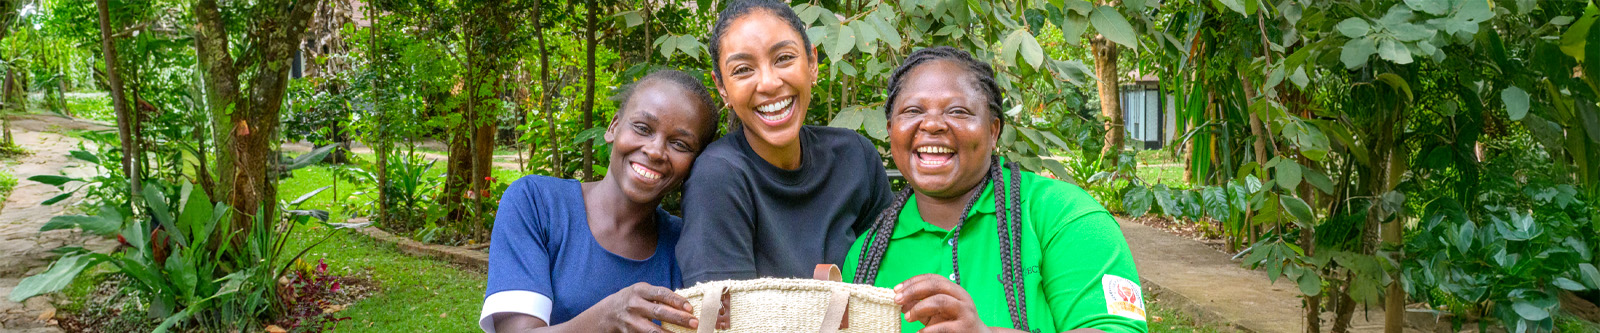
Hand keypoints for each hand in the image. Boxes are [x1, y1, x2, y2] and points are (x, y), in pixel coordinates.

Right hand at [582, 282, 699, 332]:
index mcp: (640, 290)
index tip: (690, 307)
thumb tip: (684, 305)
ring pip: (653, 330)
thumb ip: (658, 296)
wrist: (606, 314)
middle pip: (659, 312)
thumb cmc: (631, 300)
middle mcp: (634, 305)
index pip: (661, 294)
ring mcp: (630, 321)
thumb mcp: (641, 292)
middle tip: (694, 323)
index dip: (677, 301)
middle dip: (679, 318)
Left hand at [894, 274, 990, 332]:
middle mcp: (961, 297)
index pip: (932, 278)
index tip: (896, 290)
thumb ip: (920, 306)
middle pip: (936, 285)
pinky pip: (944, 326)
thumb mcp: (935, 313)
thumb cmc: (953, 324)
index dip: (912, 282)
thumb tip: (900, 303)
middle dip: (913, 290)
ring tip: (907, 317)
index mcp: (954, 290)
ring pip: (941, 301)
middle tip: (897, 300)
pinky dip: (928, 330)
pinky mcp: (964, 328)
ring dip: (920, 308)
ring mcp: (965, 312)